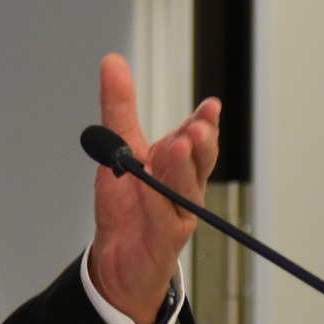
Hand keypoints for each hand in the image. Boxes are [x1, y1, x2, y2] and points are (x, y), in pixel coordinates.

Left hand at [87, 54, 221, 323]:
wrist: (116, 262)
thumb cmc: (127, 206)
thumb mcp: (118, 150)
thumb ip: (119, 108)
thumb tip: (112, 61)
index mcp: (177, 166)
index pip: (196, 140)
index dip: (204, 123)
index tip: (210, 105)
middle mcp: (184, 189)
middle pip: (200, 163)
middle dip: (201, 142)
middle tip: (196, 125)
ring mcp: (177, 216)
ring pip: (184, 189)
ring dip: (182, 166)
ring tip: (178, 143)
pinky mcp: (164, 241)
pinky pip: (162, 218)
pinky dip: (155, 200)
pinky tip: (148, 185)